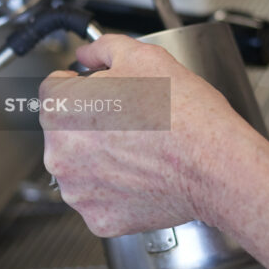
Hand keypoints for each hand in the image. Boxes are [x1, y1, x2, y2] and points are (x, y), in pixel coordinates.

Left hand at [39, 34, 260, 237]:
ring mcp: (77, 192)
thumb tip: (86, 54)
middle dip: (90, 124)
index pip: (54, 90)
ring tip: (138, 150)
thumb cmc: (182, 112)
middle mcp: (58, 154)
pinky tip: (140, 176)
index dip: (82, 86)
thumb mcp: (143, 55)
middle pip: (65, 131)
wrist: (215, 165)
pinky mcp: (98, 219)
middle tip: (130, 122)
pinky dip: (116, 191)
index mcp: (59, 109)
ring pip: (81, 167)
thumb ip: (102, 48)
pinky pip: (100, 199)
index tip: (104, 95)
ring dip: (100, 159)